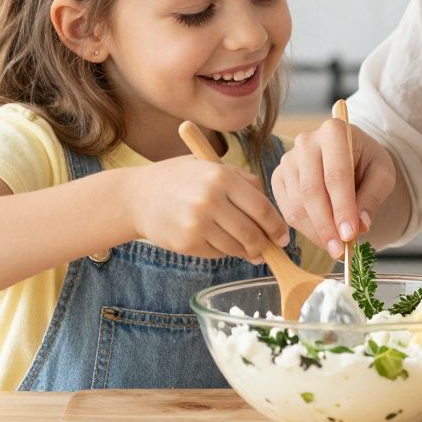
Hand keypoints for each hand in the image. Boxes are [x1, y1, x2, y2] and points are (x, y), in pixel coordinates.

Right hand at [124, 157, 289, 261]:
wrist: (138, 196)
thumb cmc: (181, 179)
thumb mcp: (212, 168)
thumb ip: (244, 183)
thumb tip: (271, 215)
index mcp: (222, 177)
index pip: (262, 209)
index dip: (276, 227)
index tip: (282, 237)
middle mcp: (210, 200)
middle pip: (252, 234)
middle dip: (264, 245)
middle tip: (267, 248)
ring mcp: (197, 224)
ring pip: (236, 248)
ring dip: (245, 251)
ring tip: (245, 246)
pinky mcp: (187, 243)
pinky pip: (218, 254)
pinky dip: (223, 251)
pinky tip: (216, 240)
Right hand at [270, 119, 396, 258]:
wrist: (348, 155)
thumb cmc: (367, 162)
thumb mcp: (382, 174)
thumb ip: (373, 197)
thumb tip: (361, 226)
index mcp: (334, 131)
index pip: (336, 175)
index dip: (343, 208)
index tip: (351, 236)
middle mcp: (306, 142)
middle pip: (312, 191)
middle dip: (326, 226)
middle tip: (340, 251)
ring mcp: (288, 159)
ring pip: (297, 204)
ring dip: (316, 232)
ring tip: (335, 248)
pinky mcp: (278, 177)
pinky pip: (287, 210)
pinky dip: (305, 229)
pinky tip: (323, 237)